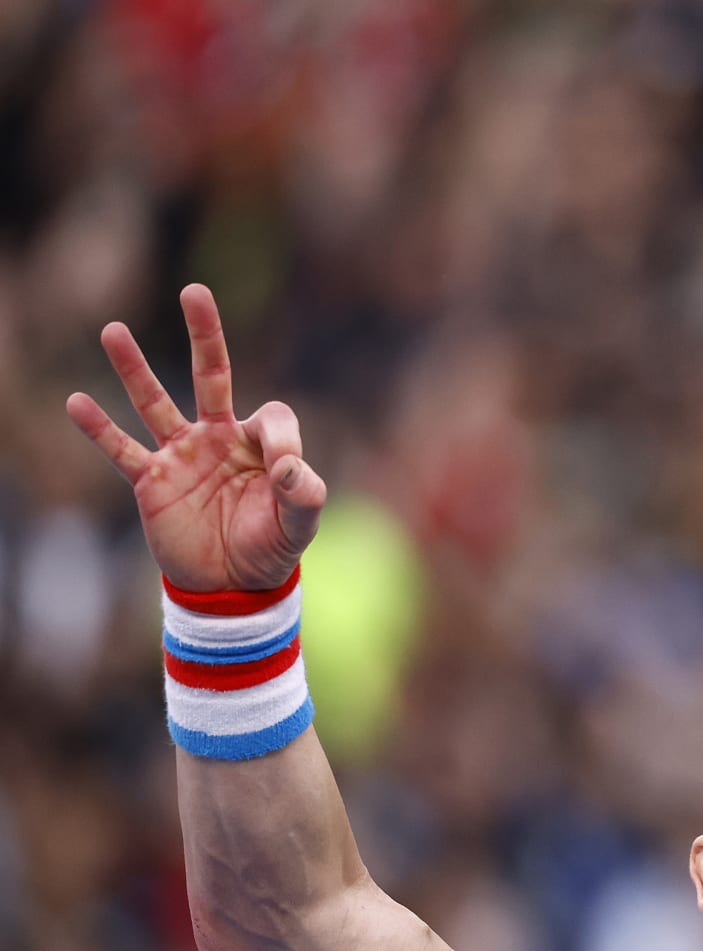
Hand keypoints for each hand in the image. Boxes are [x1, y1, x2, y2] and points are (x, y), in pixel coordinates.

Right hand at [66, 285, 326, 591]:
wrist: (234, 585)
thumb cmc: (271, 547)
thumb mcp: (301, 524)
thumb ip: (305, 493)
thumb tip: (287, 468)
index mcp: (260, 443)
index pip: (272, 416)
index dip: (281, 439)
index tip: (284, 472)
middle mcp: (218, 437)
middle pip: (211, 375)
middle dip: (205, 335)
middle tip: (194, 292)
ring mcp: (182, 456)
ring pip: (156, 402)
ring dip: (135, 369)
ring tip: (113, 330)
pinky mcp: (153, 481)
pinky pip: (123, 450)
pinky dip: (100, 429)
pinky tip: (77, 401)